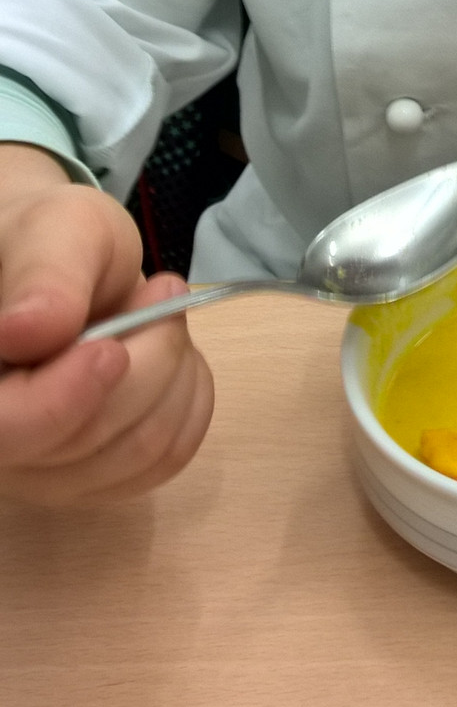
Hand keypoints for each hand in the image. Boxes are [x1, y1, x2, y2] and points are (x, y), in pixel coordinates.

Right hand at [0, 145, 212, 504]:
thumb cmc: (55, 243)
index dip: (63, 400)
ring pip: (134, 453)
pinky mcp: (93, 477)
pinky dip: (187, 402)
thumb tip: (23, 330)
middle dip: (146, 361)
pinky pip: (164, 461)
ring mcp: (41, 468)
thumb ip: (45, 275)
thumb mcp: (57, 229)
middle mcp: (0, 440)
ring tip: (160, 317)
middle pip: (81, 441)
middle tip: (160, 293)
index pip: (8, 428)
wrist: (72, 268)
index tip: (112, 348)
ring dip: (174, 376)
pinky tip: (173, 359)